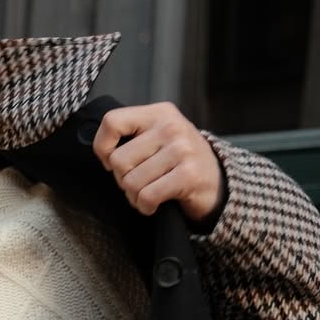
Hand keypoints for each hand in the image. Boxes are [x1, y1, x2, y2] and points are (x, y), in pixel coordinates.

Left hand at [91, 102, 223, 224]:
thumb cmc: (178, 161)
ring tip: (146, 193)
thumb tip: (103, 154)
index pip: (112, 122)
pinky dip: (145, 206)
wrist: (217, 181)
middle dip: (122, 179)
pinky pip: (147, 196)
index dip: (102, 147)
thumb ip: (132, 136)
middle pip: (119, 160)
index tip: (111, 161)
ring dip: (134, 196)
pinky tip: (152, 204)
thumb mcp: (157, 136)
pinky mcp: (188, 174)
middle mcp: (170, 126)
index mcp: (158, 113)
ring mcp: (181, 150)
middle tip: (137, 181)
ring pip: (131, 182)